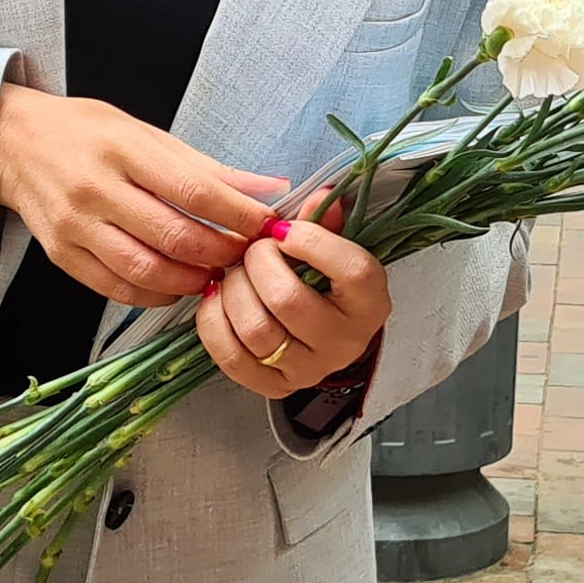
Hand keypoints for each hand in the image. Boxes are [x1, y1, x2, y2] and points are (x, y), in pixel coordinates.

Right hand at [0, 86, 285, 305]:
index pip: (193, 190)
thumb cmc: (86, 133)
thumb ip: (206, 167)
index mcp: (123, 149)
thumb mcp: (146, 133)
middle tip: (246, 256)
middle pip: (173, 236)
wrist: (12, 142)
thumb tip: (269, 188)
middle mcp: (95, 189)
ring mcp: (75, 226)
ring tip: (215, 275)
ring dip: (191, 281)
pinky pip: (116, 288)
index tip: (266, 224)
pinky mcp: (62, 255)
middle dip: (221, 253)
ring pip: (145, 270)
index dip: (238, 214)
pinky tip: (178, 286)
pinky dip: (156, 295)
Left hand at [196, 202, 391, 400]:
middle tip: (253, 249)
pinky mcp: (274, 387)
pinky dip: (214, 321)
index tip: (283, 229)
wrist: (324, 335)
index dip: (311, 241)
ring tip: (234, 273)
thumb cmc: (326, 282)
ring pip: (256, 329)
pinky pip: (231, 357)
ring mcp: (309, 370)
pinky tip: (217, 298)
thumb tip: (319, 195)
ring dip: (233, 290)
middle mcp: (344, 342)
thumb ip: (324, 223)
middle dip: (258, 263)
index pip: (351, 270)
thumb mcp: (333, 249)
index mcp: (370, 303)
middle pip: (288, 300)